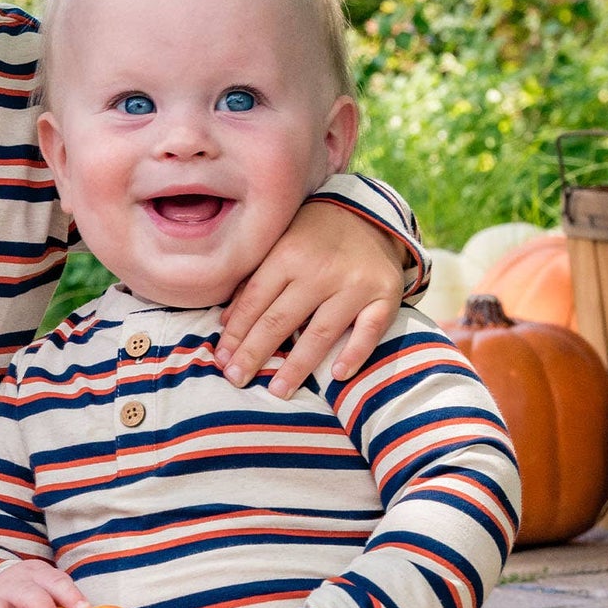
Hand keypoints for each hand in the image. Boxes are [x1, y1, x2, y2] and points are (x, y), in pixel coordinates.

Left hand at [217, 199, 403, 397]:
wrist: (370, 216)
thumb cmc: (312, 235)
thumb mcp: (279, 245)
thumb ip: (254, 281)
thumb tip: (226, 324)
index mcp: (288, 253)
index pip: (255, 301)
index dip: (236, 333)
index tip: (221, 360)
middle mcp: (321, 270)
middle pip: (281, 320)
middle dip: (255, 353)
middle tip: (237, 379)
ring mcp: (356, 284)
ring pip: (321, 332)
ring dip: (297, 366)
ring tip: (278, 391)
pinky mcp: (386, 294)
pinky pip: (370, 330)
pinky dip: (355, 354)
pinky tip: (337, 375)